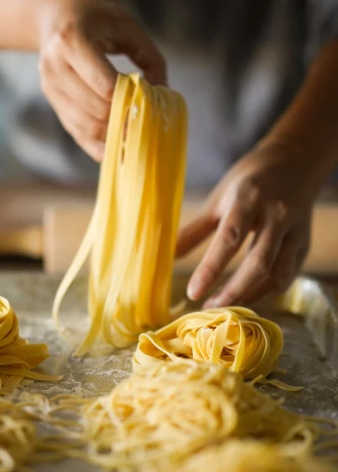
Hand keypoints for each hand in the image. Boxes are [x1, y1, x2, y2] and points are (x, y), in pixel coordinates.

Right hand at [38, 0, 165, 160]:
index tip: (147, 108)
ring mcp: (50, 87)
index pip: (105, 86)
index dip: (128, 101)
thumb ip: (150, 59)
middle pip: (95, 111)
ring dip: (112, 135)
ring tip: (133, 137)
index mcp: (72, 41)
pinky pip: (77, 132)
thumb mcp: (128, 28)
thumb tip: (162, 95)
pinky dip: (97, 145)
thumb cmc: (97, 19)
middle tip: (144, 126)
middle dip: (122, 121)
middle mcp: (55, 66)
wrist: (57, 15)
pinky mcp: (52, 101)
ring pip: (85, 126)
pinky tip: (116, 148)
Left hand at [176, 141, 319, 307]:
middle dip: (233, 291)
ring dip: (250, 297)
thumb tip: (167, 256)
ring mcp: (296, 231)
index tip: (193, 292)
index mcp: (249, 198)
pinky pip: (287, 275)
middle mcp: (277, 215)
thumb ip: (195, 229)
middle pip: (258, 262)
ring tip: (225, 309)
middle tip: (209, 310)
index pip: (229, 238)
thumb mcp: (219, 199)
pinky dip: (267, 292)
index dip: (211, 268)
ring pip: (277, 274)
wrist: (294, 162)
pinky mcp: (305, 244)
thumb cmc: (248, 180)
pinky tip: (246, 299)